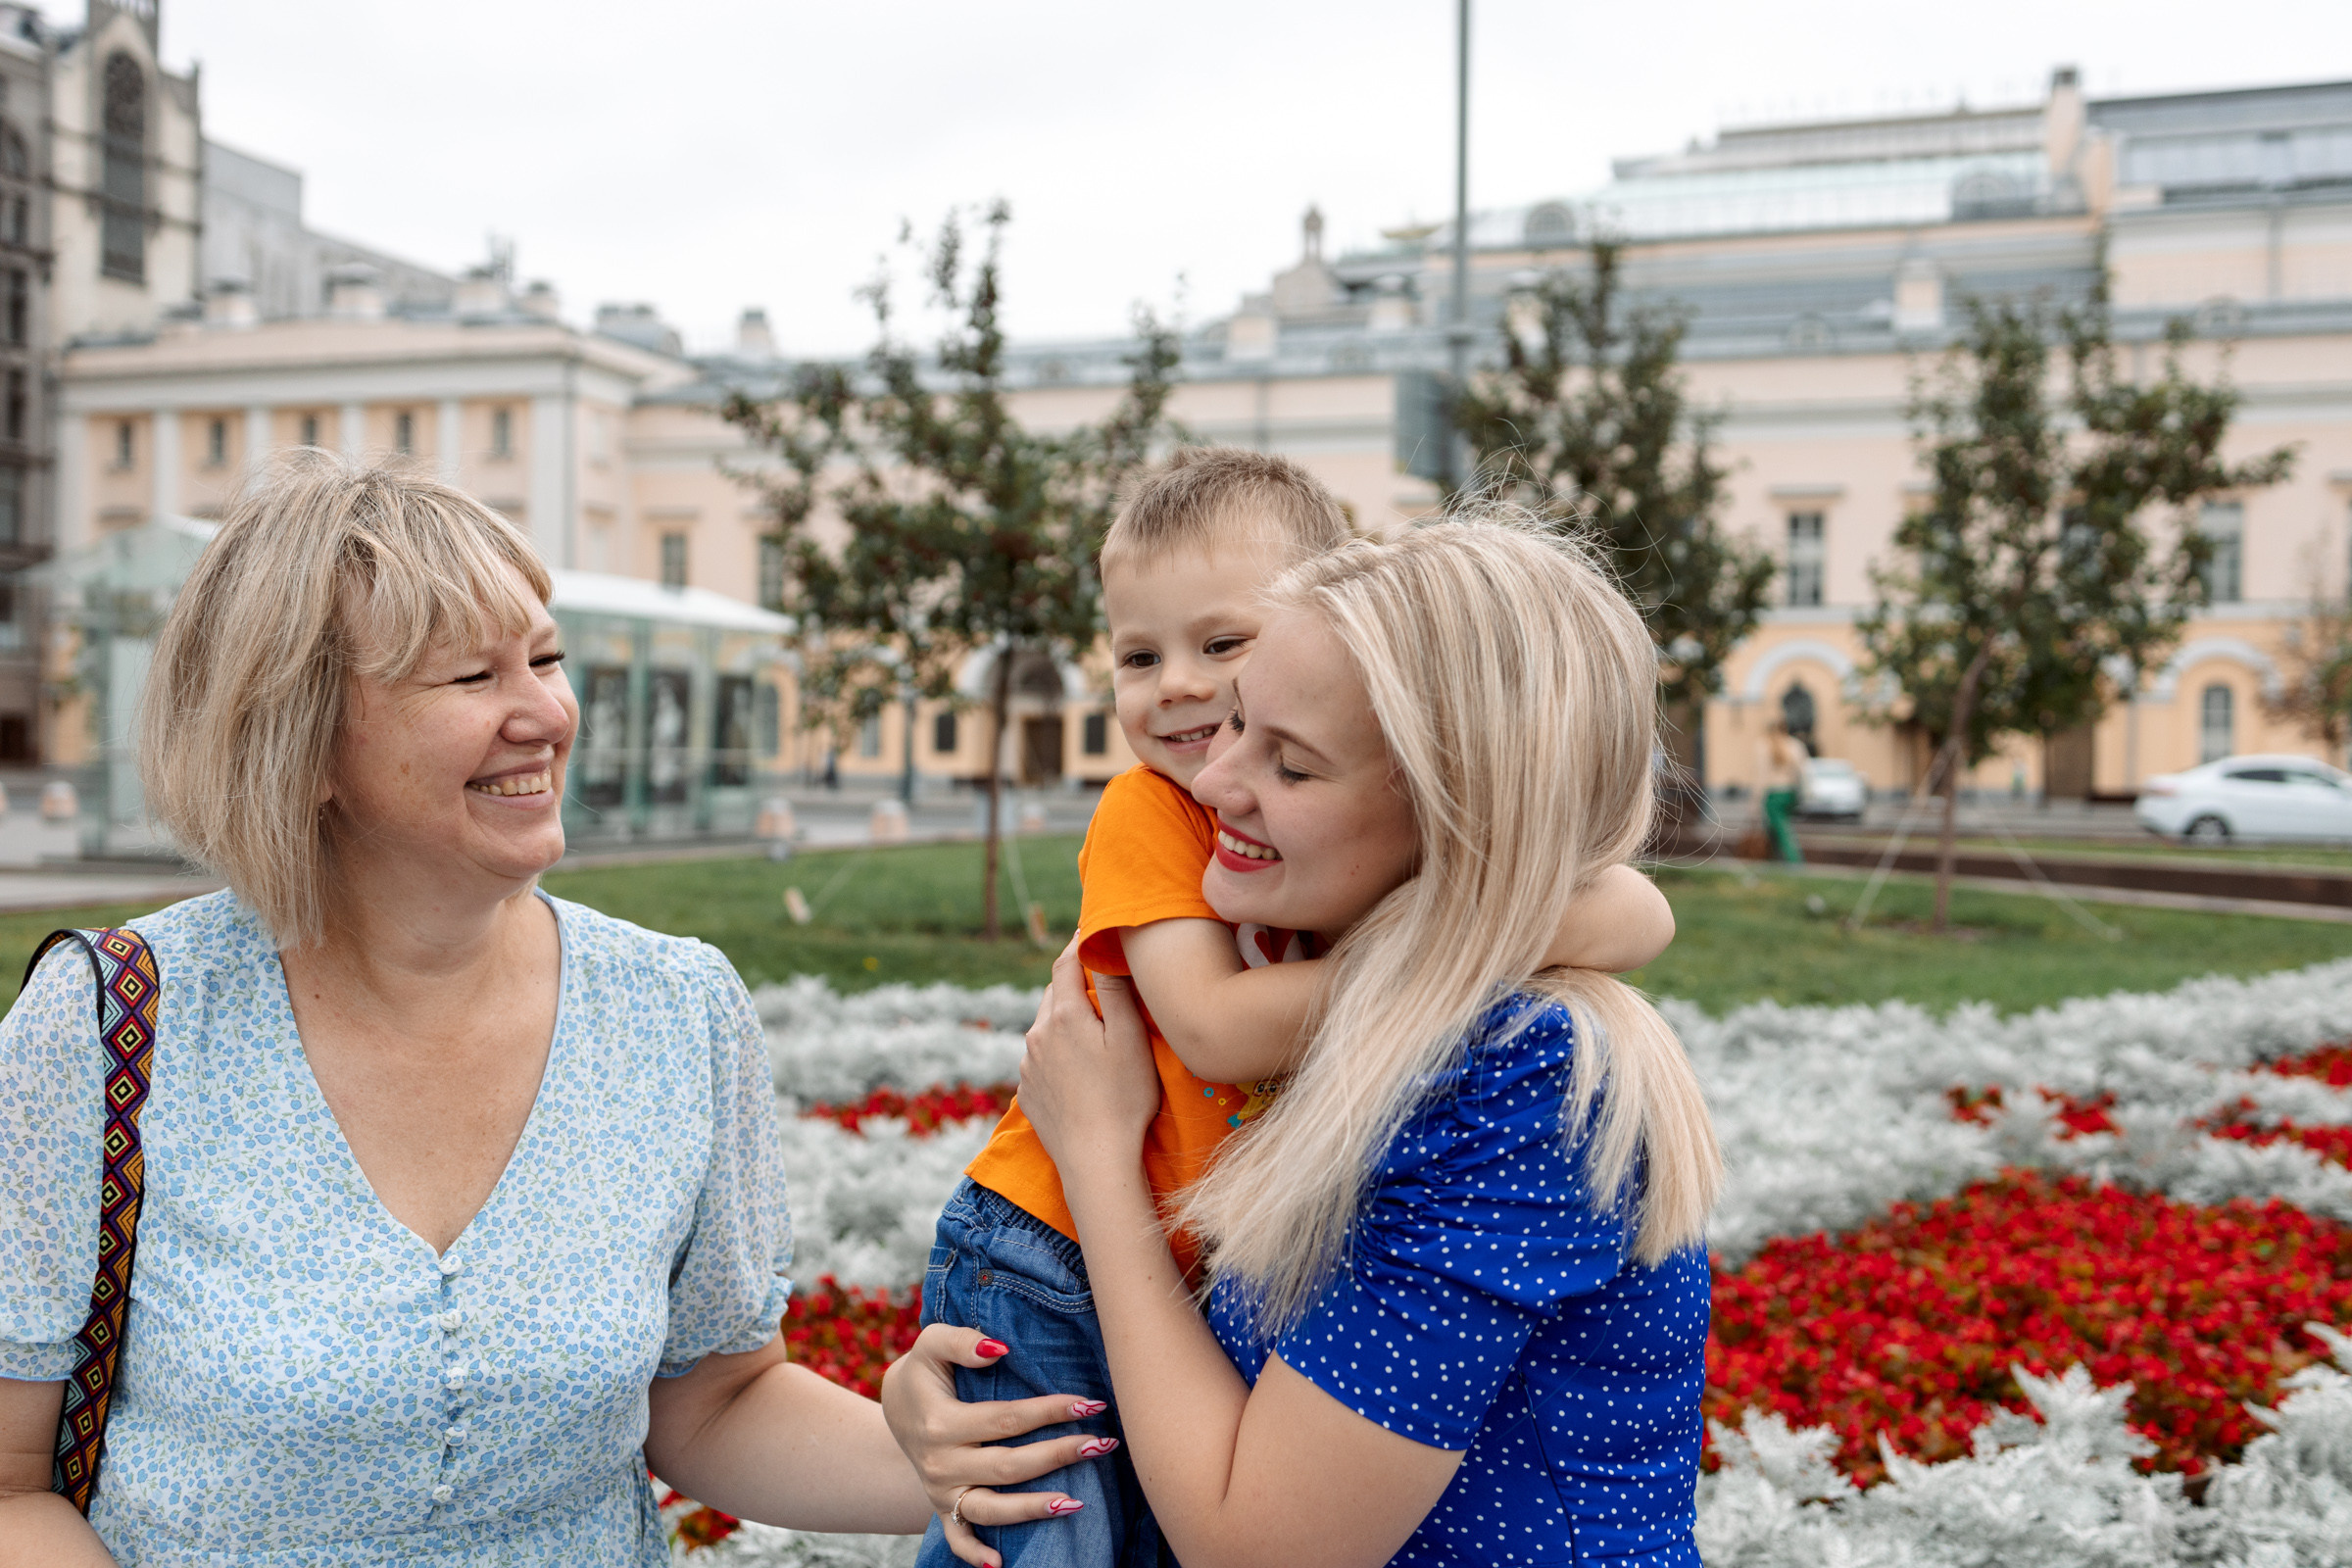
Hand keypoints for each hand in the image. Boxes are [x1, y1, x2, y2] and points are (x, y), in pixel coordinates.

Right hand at [880, 1325, 1115, 1567]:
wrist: (895, 1405)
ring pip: (991, 1509)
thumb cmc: (924, 1370)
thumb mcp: (931, 1342)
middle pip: (1009, 1467)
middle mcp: (941, 1463)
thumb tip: (1000, 1349)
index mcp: (941, 1423)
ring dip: (1033, 1509)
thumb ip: (961, 1340)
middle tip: (1102, 1444)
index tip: (1089, 1404)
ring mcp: (941, 1490)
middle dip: (1059, 1455)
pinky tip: (1001, 1564)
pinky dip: (974, 1554)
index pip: (1006, 1419)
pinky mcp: (942, 1507)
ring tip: (1076, 1503)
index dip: (1050, 1411)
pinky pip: (957, 1538)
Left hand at [1018, 939, 1159, 1175]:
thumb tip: (1103, 949)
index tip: (1091, 929)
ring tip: (1091, 1025)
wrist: (1095, 1161)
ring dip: (1064, 1018)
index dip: (1078, 943)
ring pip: (1045, 1026)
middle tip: (1097, 974)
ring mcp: (1029, 1065)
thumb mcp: (1130, 1038)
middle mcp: (1037, 1034)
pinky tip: (1078, 1067)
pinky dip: (1057, 1051)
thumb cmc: (1124, 1099)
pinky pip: (1040, 1058)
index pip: (1065, 963)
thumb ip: (1114, 991)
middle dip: (1073, 980)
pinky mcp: (1027, 1091)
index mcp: (1064, 1016)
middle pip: (1054, 993)